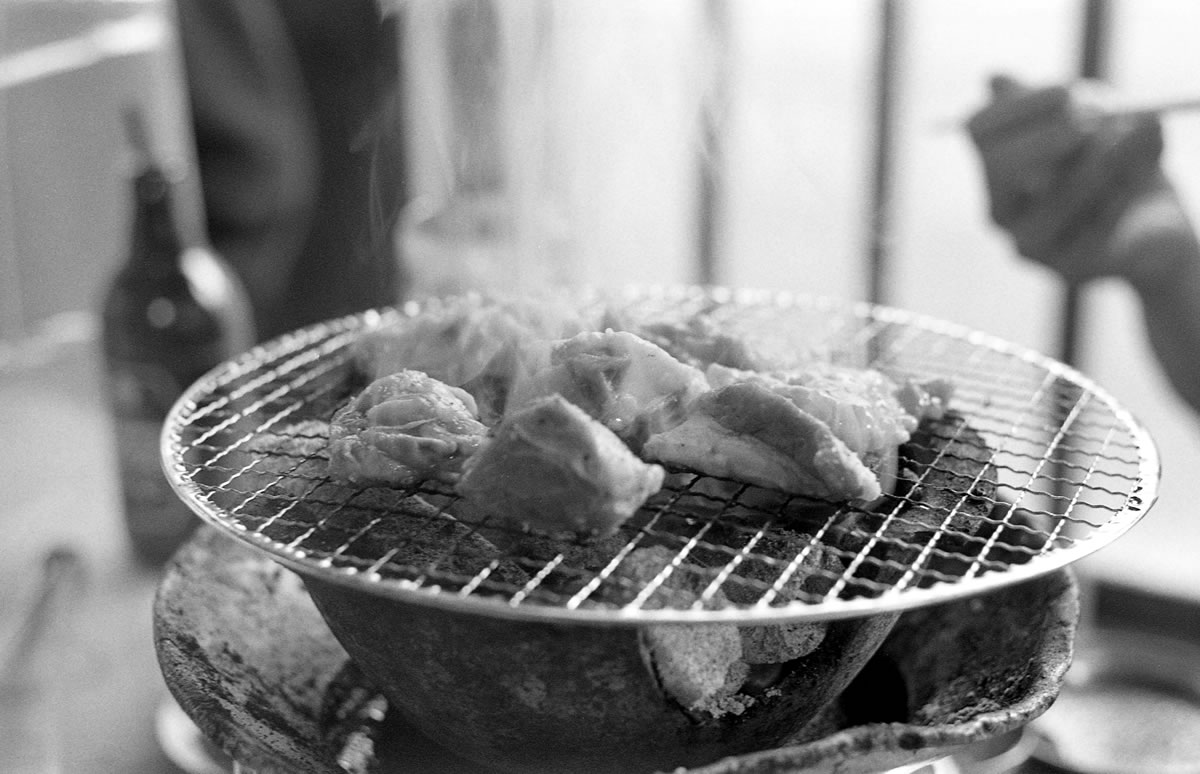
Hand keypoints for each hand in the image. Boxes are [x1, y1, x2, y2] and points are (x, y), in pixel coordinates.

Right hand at [968, 75, 1170, 284]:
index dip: (1020, 108)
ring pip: (1057, 197)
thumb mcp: (1087, 117)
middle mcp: (999, 208)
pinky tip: (1145, 176)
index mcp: (994, 165)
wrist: (1152, 221)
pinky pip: (1095, 225)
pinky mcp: (1067, 268)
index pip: (979, 130)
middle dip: (1047, 140)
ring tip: (1145, 128)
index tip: (1068, 90)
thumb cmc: (1113, 160)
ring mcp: (1028, 243)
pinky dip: (1125, 192)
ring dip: (1105, 158)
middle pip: (1000, 166)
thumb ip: (1049, 101)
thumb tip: (993, 78)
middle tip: (1093, 122)